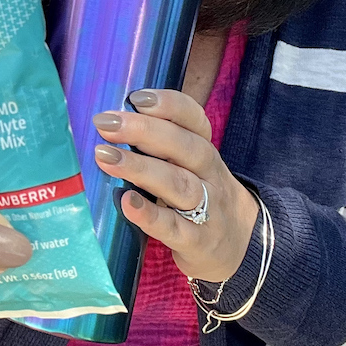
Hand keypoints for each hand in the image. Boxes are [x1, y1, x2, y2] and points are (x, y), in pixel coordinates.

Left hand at [91, 89, 257, 282]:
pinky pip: (174, 227)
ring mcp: (207, 209)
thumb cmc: (199, 198)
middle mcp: (209, 175)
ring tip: (104, 157)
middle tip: (105, 123)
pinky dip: (150, 215)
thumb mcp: (190, 168)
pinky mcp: (197, 242)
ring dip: (140, 168)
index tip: (135, 97)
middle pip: (183, 146)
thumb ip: (159, 147)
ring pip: (178, 183)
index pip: (194, 120)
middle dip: (143, 131)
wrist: (241, 248)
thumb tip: (108, 123)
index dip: (168, 105)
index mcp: (204, 150)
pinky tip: (126, 203)